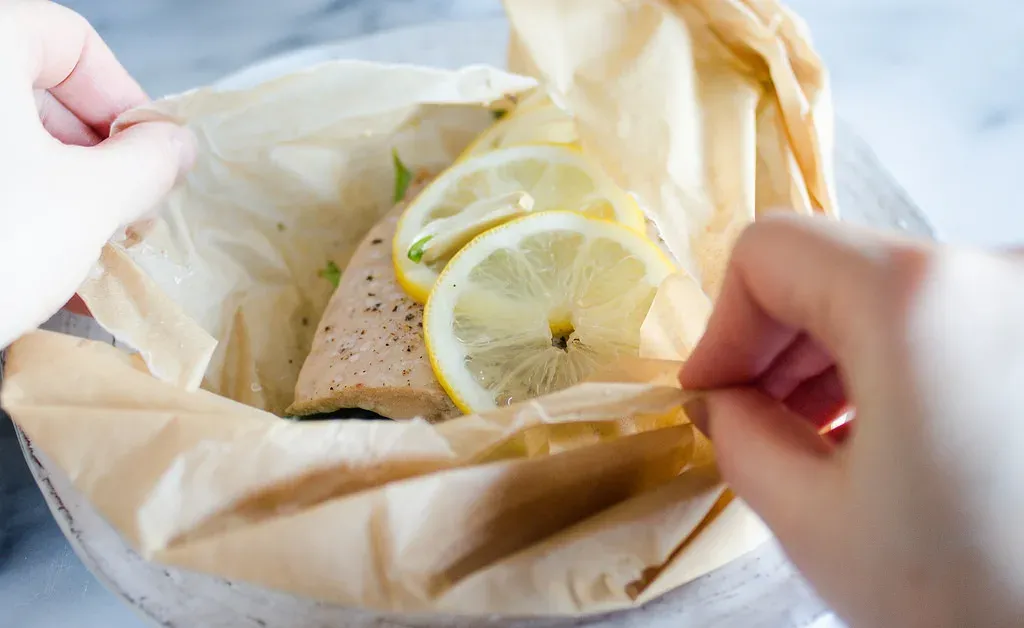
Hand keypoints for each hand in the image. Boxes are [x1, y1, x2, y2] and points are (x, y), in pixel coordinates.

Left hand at [0, 1, 193, 346]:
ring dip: (60, 191)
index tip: (152, 157)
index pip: (70, 40)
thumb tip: (173, 147)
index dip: (125, 98)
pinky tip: (43, 265)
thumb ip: (146, 163)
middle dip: (94, 156)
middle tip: (127, 213)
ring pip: (4, 142)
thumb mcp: (89, 202)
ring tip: (91, 251)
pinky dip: (14, 211)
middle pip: (33, 91)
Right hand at [680, 214, 1023, 627]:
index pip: (771, 251)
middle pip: (836, 269)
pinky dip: (904, 364)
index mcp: (918, 299)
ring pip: (897, 294)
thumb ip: (738, 436)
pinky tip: (900, 439)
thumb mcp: (816, 524)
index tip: (716, 395)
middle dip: (778, 348)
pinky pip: (954, 319)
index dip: (722, 326)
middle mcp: (998, 270)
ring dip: (839, 358)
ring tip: (832, 444)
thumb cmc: (984, 596)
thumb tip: (726, 399)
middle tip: (760, 427)